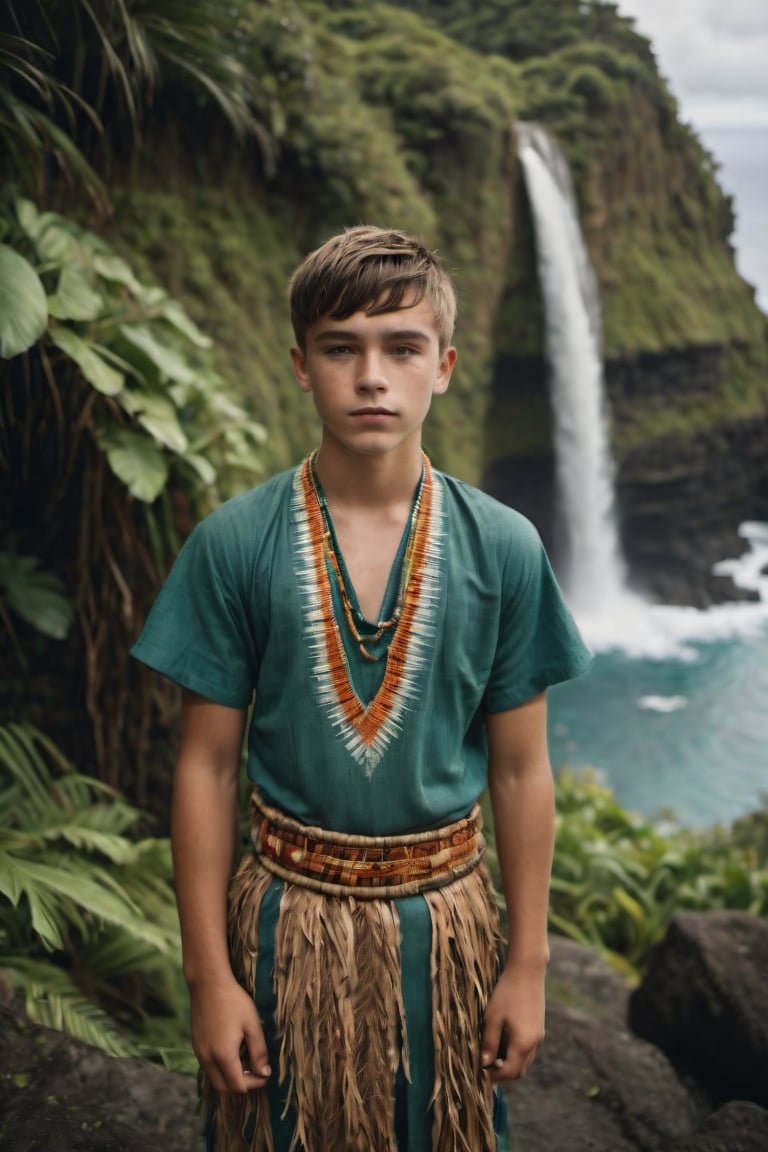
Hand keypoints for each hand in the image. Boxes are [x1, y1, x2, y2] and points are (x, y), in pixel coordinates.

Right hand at [189, 975, 270, 1092]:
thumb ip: (259, 1052)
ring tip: (246, 1057)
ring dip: (230, 1075)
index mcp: (223, 1055)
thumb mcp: (252, 1025)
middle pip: (223, 1086)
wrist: (208, 982)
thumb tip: (264, 1074)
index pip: (238, 1085)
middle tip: (256, 1070)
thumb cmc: (234, 1001)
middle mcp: (207, 1058)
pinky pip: (208, 1065)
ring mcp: (198, 1052)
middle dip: (241, 1084)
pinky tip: (233, 1049)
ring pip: (214, 1077)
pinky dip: (221, 1066)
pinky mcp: (195, 1044)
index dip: (254, 1084)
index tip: (266, 1074)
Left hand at [480, 965, 544, 1082]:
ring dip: (510, 1064)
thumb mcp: (492, 1018)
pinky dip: (517, 1054)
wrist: (527, 971)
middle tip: (484, 1069)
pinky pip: (528, 1050)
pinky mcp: (539, 1028)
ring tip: (492, 1058)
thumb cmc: (507, 993)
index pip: (509, 1072)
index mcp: (523, 1043)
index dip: (494, 1077)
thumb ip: (489, 1043)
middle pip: (519, 1070)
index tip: (479, 1076)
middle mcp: (535, 1043)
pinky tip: (503, 1044)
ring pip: (525, 1061)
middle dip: (502, 1074)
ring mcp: (539, 1036)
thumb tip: (483, 1064)